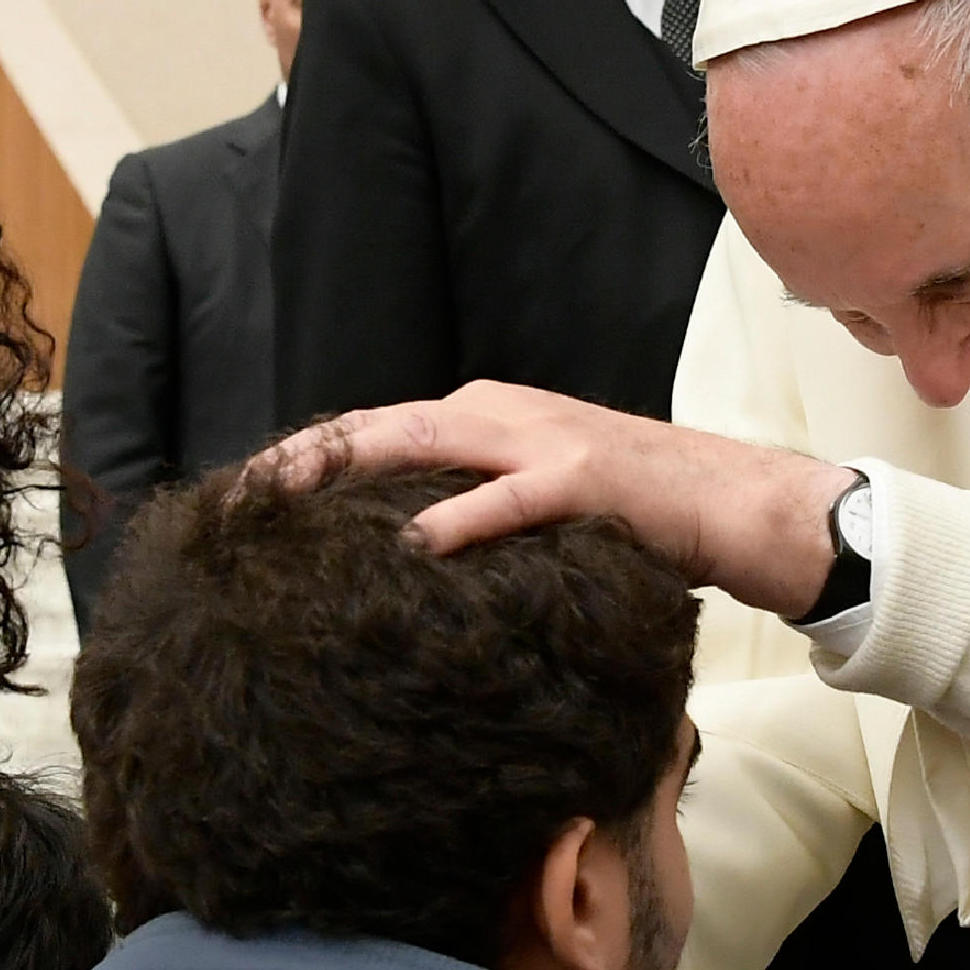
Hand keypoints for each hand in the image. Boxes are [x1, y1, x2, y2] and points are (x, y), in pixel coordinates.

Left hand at [261, 381, 861, 617]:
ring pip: (429, 440)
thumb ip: (472, 509)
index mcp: (485, 416)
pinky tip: (414, 544)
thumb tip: (397, 555)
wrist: (736, 504)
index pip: (375, 428)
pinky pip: (510, 497)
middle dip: (304, 459)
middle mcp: (502, 413)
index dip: (306, 457)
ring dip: (355, 467)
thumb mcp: (537, 503)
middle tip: (233, 497)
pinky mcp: (586, 478)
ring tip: (287, 502)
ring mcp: (543, 440)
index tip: (240, 494)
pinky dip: (461, 517)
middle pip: (380, 426)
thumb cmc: (633, 514)